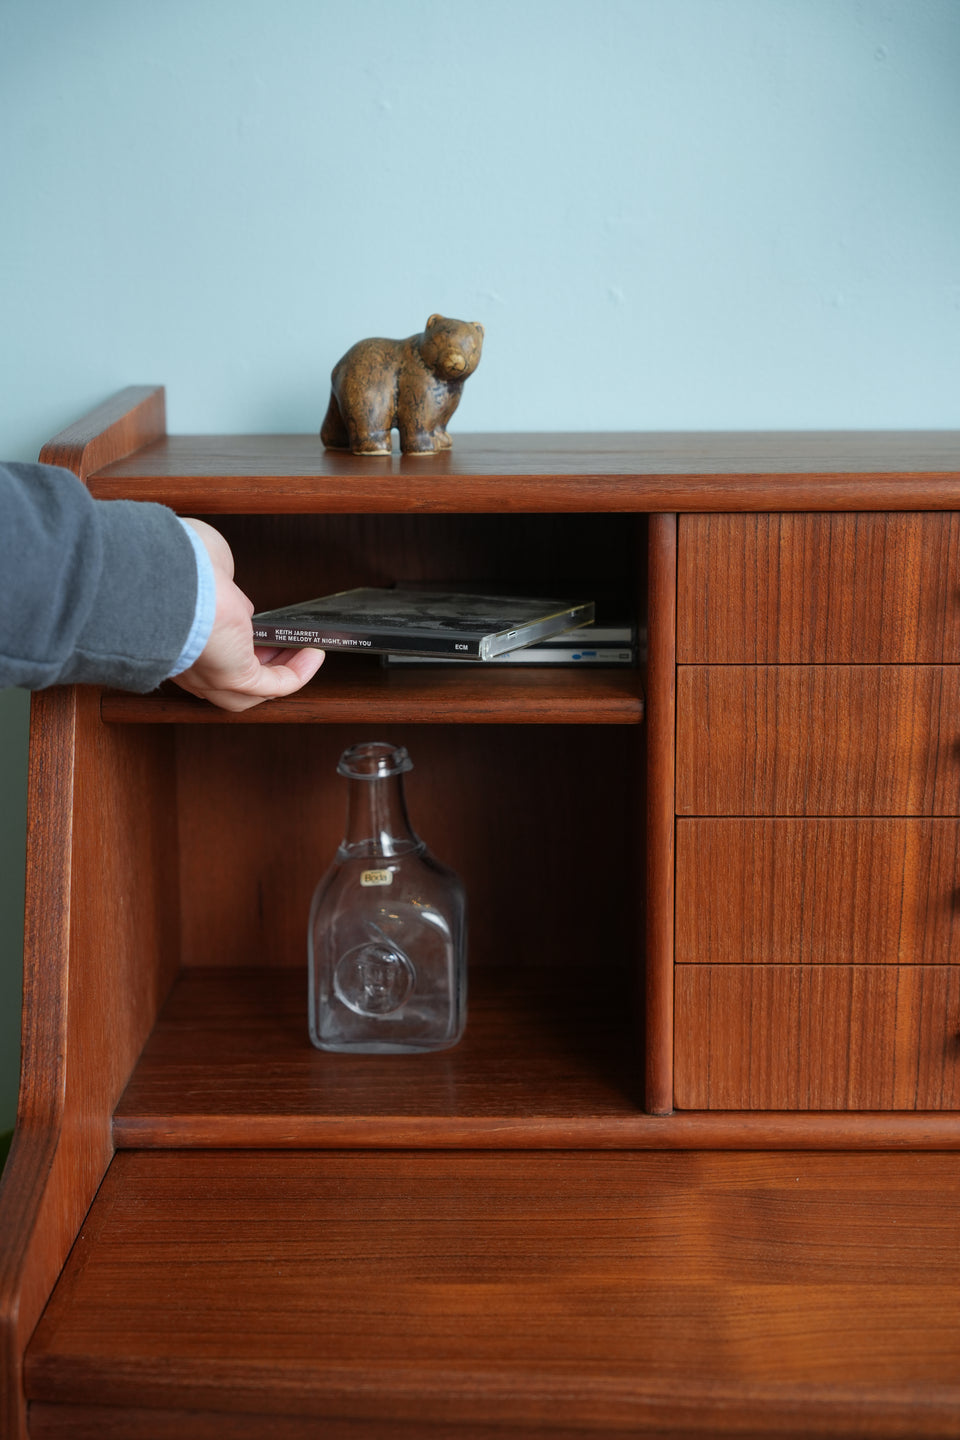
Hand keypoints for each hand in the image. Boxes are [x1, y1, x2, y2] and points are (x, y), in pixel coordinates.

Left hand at [173, 520, 323, 710]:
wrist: (165, 577)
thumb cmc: (174, 565)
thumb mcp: (204, 567)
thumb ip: (220, 580)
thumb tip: (232, 589)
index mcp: (177, 636)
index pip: (207, 650)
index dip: (235, 640)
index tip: (256, 627)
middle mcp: (190, 662)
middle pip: (231, 677)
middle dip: (262, 661)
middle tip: (286, 645)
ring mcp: (211, 673)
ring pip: (253, 689)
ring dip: (283, 671)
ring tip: (304, 653)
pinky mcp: (235, 676)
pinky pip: (276, 684)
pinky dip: (298, 672)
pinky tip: (314, 654)